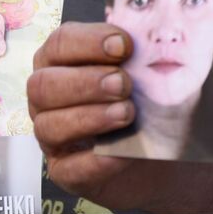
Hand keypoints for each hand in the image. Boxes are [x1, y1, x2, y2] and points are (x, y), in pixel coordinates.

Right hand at [28, 22, 168, 210]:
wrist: (169, 159)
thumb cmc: (157, 106)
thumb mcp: (159, 76)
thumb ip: (152, 58)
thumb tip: (156, 43)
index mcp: (64, 63)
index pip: (60, 43)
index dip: (88, 42)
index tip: (124, 45)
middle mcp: (48, 98)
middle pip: (43, 84)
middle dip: (84, 81)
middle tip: (123, 84)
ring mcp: (53, 136)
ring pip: (48, 125)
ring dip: (88, 117)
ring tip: (126, 114)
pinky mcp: (65, 171)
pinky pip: (68, 168)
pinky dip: (94, 161)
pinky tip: (121, 155)